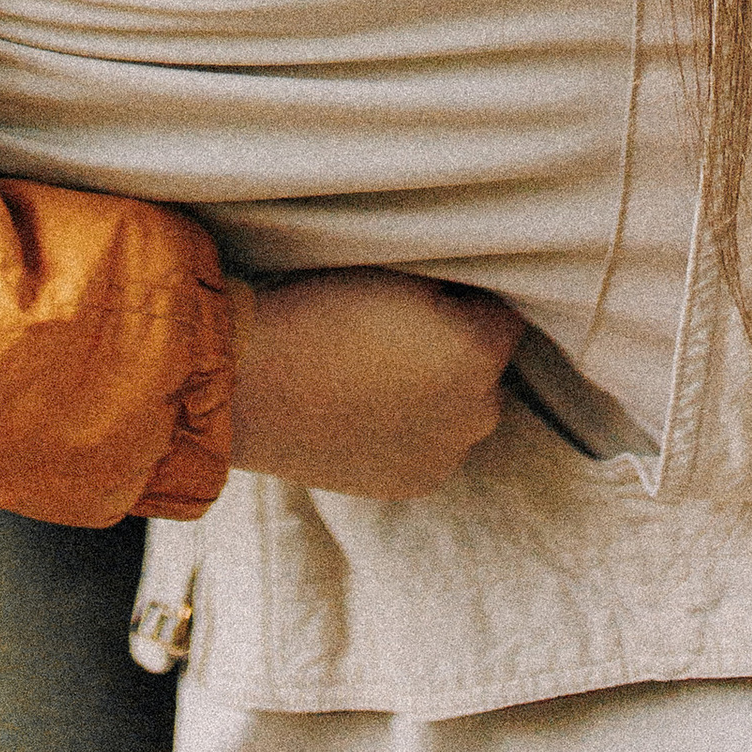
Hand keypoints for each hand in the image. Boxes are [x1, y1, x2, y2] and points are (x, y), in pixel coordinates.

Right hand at [225, 269, 523, 498]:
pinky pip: (432, 442)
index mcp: (477, 353)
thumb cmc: (318, 308)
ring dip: (439, 389)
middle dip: (457, 346)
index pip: (502, 311)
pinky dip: (414, 424)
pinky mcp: (411, 483)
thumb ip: (447, 283)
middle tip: (397, 327)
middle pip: (484, 365)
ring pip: (461, 409)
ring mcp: (445, 455)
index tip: (425, 288)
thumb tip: (465, 290)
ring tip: (377, 367)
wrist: (250, 382)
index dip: (464, 295)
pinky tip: (368, 402)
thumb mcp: (394, 269)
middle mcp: (477, 413)